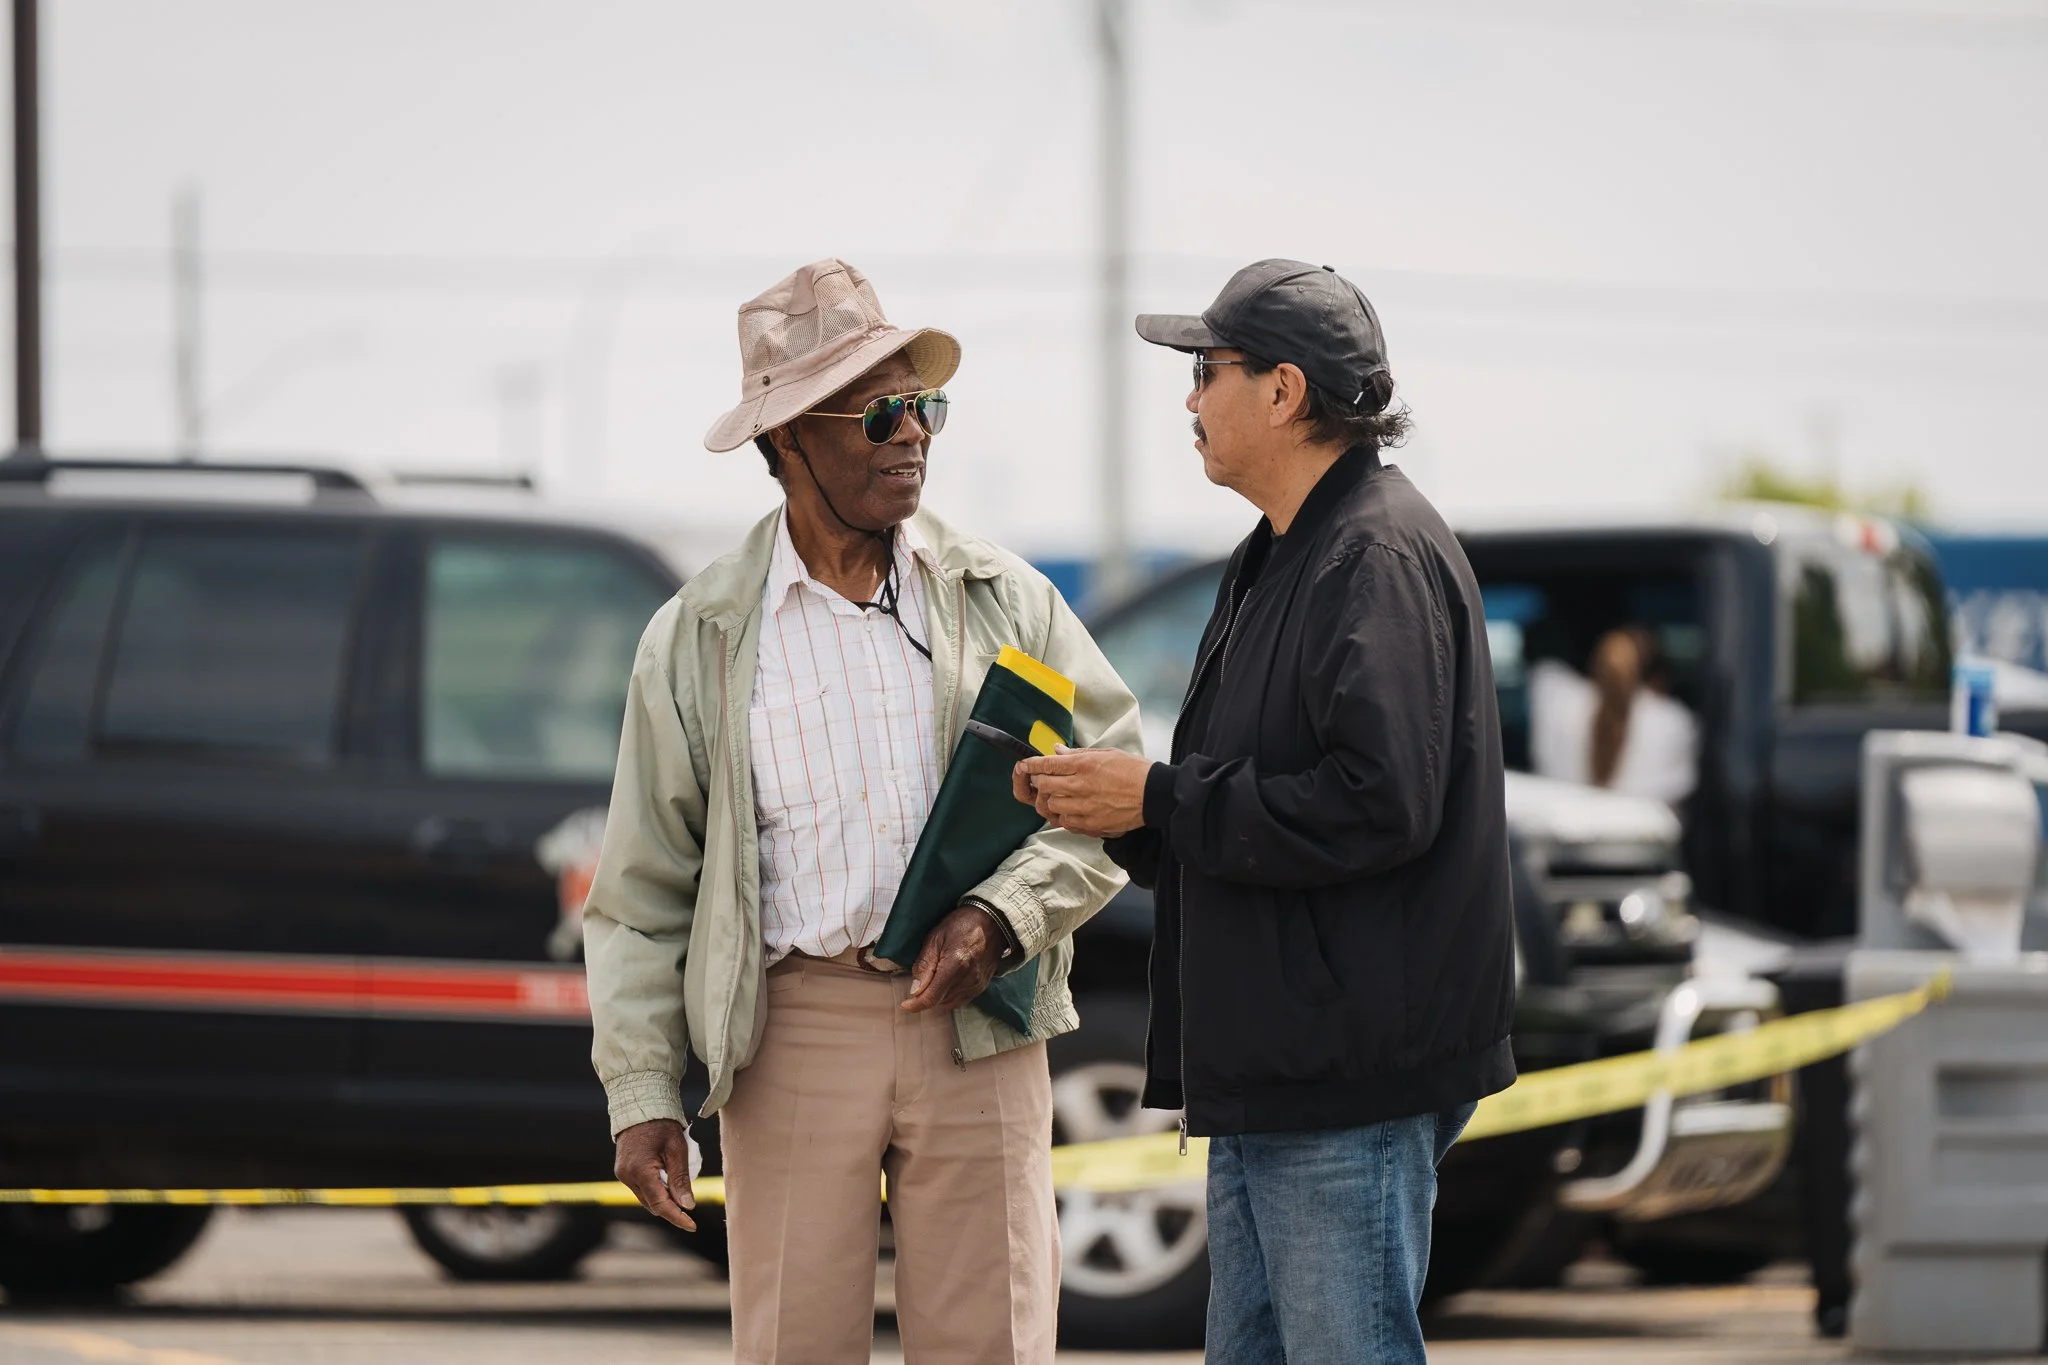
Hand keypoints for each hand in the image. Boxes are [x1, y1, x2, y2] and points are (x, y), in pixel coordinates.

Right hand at [613, 1117, 696, 1231]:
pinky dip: (655, 1190)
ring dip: (663, 1199)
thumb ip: (681, 1179)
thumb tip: (688, 1205)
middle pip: (652, 1204)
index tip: (692, 1226)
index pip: (660, 1204)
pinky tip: (668, 1183)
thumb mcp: (677, 1149)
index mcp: (640, 1171)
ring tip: (680, 1193)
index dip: (677, 1217)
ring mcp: (623, 1174)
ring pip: (646, 1198)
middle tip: (690, 1211)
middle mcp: (627, 1176)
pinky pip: (641, 1188)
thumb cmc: (661, 1125)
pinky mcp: (623, 1171)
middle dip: (671, 1209)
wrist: (640, 1107)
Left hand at [900, 906, 1004, 1013]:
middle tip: (921, 981)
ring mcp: (977, 985)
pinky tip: (947, 982)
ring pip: (950, 1003)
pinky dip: (950, 996)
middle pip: (940, 1002)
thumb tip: (915, 989)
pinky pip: (961, 1000)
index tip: (905, 1005)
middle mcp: (968, 980)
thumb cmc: (962, 924)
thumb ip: (924, 964)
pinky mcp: (982, 986)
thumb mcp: (935, 938)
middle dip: (926, 996)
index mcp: (955, 965)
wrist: (992, 921)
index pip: (932, 997)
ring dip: (939, 996)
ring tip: (935, 978)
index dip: (916, 1005)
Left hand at [1014, 747, 1150, 838]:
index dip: (1031, 765)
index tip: (1024, 765)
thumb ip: (1078, 754)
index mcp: (1085, 764)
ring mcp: (1085, 806)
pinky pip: (1065, 822)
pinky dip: (1062, 816)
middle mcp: (1081, 785)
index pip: (1047, 764)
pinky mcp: (1091, 823)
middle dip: (1039, 782)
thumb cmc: (1134, 771)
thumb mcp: (1106, 754)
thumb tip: (1057, 751)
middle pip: (1044, 785)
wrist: (1154, 794)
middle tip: (1043, 781)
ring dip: (1050, 801)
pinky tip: (1069, 810)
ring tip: (1058, 797)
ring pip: (1051, 806)